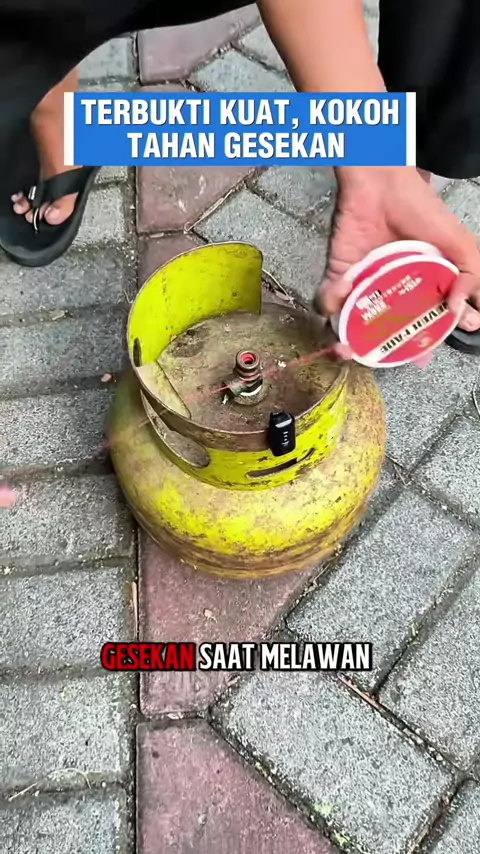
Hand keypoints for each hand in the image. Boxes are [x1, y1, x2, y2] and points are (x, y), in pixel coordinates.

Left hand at [316, 167, 479, 361]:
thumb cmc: (422, 211)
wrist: (384, 182)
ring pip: (348, 327)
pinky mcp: (337, 276)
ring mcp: (363, 289)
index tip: (419, 358)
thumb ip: (470, 279)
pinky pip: (327, 301)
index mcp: (420, 294)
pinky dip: (331, 300)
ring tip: (345, 346)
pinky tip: (345, 285)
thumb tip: (463, 315)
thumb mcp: (459, 246)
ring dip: (344, 341)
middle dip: (375, 353)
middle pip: (380, 336)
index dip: (418, 347)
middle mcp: (390, 297)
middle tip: (374, 356)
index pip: (419, 329)